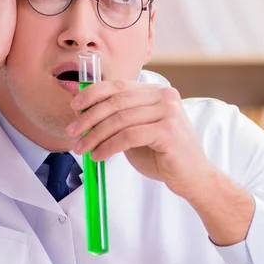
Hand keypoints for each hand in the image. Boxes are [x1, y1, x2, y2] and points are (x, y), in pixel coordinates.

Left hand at [66, 80, 217, 199]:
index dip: (92, 94)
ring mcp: (169, 112)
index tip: (74, 106)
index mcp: (155, 91)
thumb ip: (115, 118)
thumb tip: (81, 111)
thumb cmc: (161, 154)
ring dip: (94, 135)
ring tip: (82, 148)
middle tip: (71, 132)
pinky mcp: (169, 131)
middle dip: (88, 117)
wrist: (192, 177)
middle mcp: (164, 96)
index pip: (117, 86)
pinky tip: (99, 156)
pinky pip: (128, 136)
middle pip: (115, 102)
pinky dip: (108, 146)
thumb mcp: (134, 130)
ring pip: (119, 119)